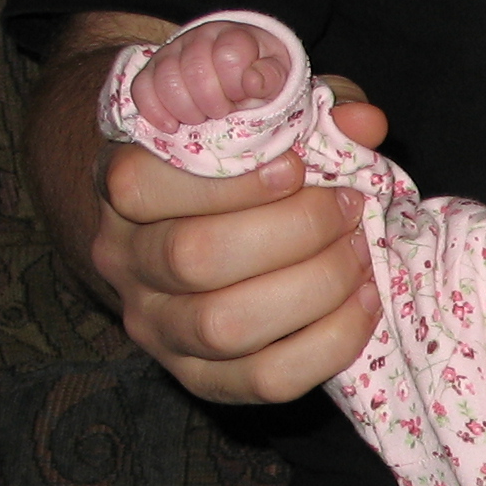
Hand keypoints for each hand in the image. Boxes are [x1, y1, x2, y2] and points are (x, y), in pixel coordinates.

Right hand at [32, 18, 389, 402]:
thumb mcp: (258, 112)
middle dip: (293, 233)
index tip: (296, 165)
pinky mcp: (198, 377)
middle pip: (195, 259)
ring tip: (360, 252)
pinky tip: (363, 301)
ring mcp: (155, 327)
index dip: (228, 180)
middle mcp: (124, 261)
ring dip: (314, 288)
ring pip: (225, 326)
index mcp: (120, 184)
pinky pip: (264, 379)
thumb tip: (365, 123)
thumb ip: (306, 106)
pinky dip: (328, 343)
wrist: (192, 222)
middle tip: (348, 208)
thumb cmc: (233, 157)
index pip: (141, 185)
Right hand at [131, 17, 292, 131]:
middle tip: (222, 114)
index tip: (242, 98)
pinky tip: (171, 126)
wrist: (231, 76)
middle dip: (212, 102)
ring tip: (200, 121)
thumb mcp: (276, 77)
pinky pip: (142, 88)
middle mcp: (199, 38)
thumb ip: (271, 78)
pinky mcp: (151, 72)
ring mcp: (171, 53)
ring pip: (167, 80)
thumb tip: (253, 81)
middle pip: (196, 70)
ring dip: (186, 110)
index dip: (236, 86)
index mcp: (234, 37)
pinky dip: (155, 111)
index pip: (229, 57)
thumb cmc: (256, 79)